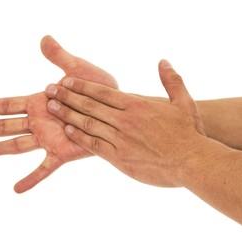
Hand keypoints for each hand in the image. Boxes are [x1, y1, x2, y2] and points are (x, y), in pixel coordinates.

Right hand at [0, 36, 117, 192]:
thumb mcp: (77, 68)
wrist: (117, 108)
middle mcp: (39, 122)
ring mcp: (48, 138)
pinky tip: (17, 189)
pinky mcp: (62, 152)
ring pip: (15, 145)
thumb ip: (59, 57)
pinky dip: (31, 179)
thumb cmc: (98, 89)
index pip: (5, 104)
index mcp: (38, 102)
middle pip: (2, 125)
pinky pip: (44, 168)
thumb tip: (44, 38)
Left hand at [45, 60, 205, 186]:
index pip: (102, 92)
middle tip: (49, 90)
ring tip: (51, 107)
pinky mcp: (119, 158)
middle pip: (90, 105)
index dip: (81, 86)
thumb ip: (171, 80)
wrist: (192, 163)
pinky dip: (79, 136)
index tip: (66, 81)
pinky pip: (94, 145)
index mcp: (137, 105)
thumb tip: (163, 61)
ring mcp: (121, 139)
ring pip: (88, 124)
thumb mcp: (184, 102)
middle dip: (67, 96)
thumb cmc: (188, 133)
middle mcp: (125, 120)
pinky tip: (67, 130)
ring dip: (67, 115)